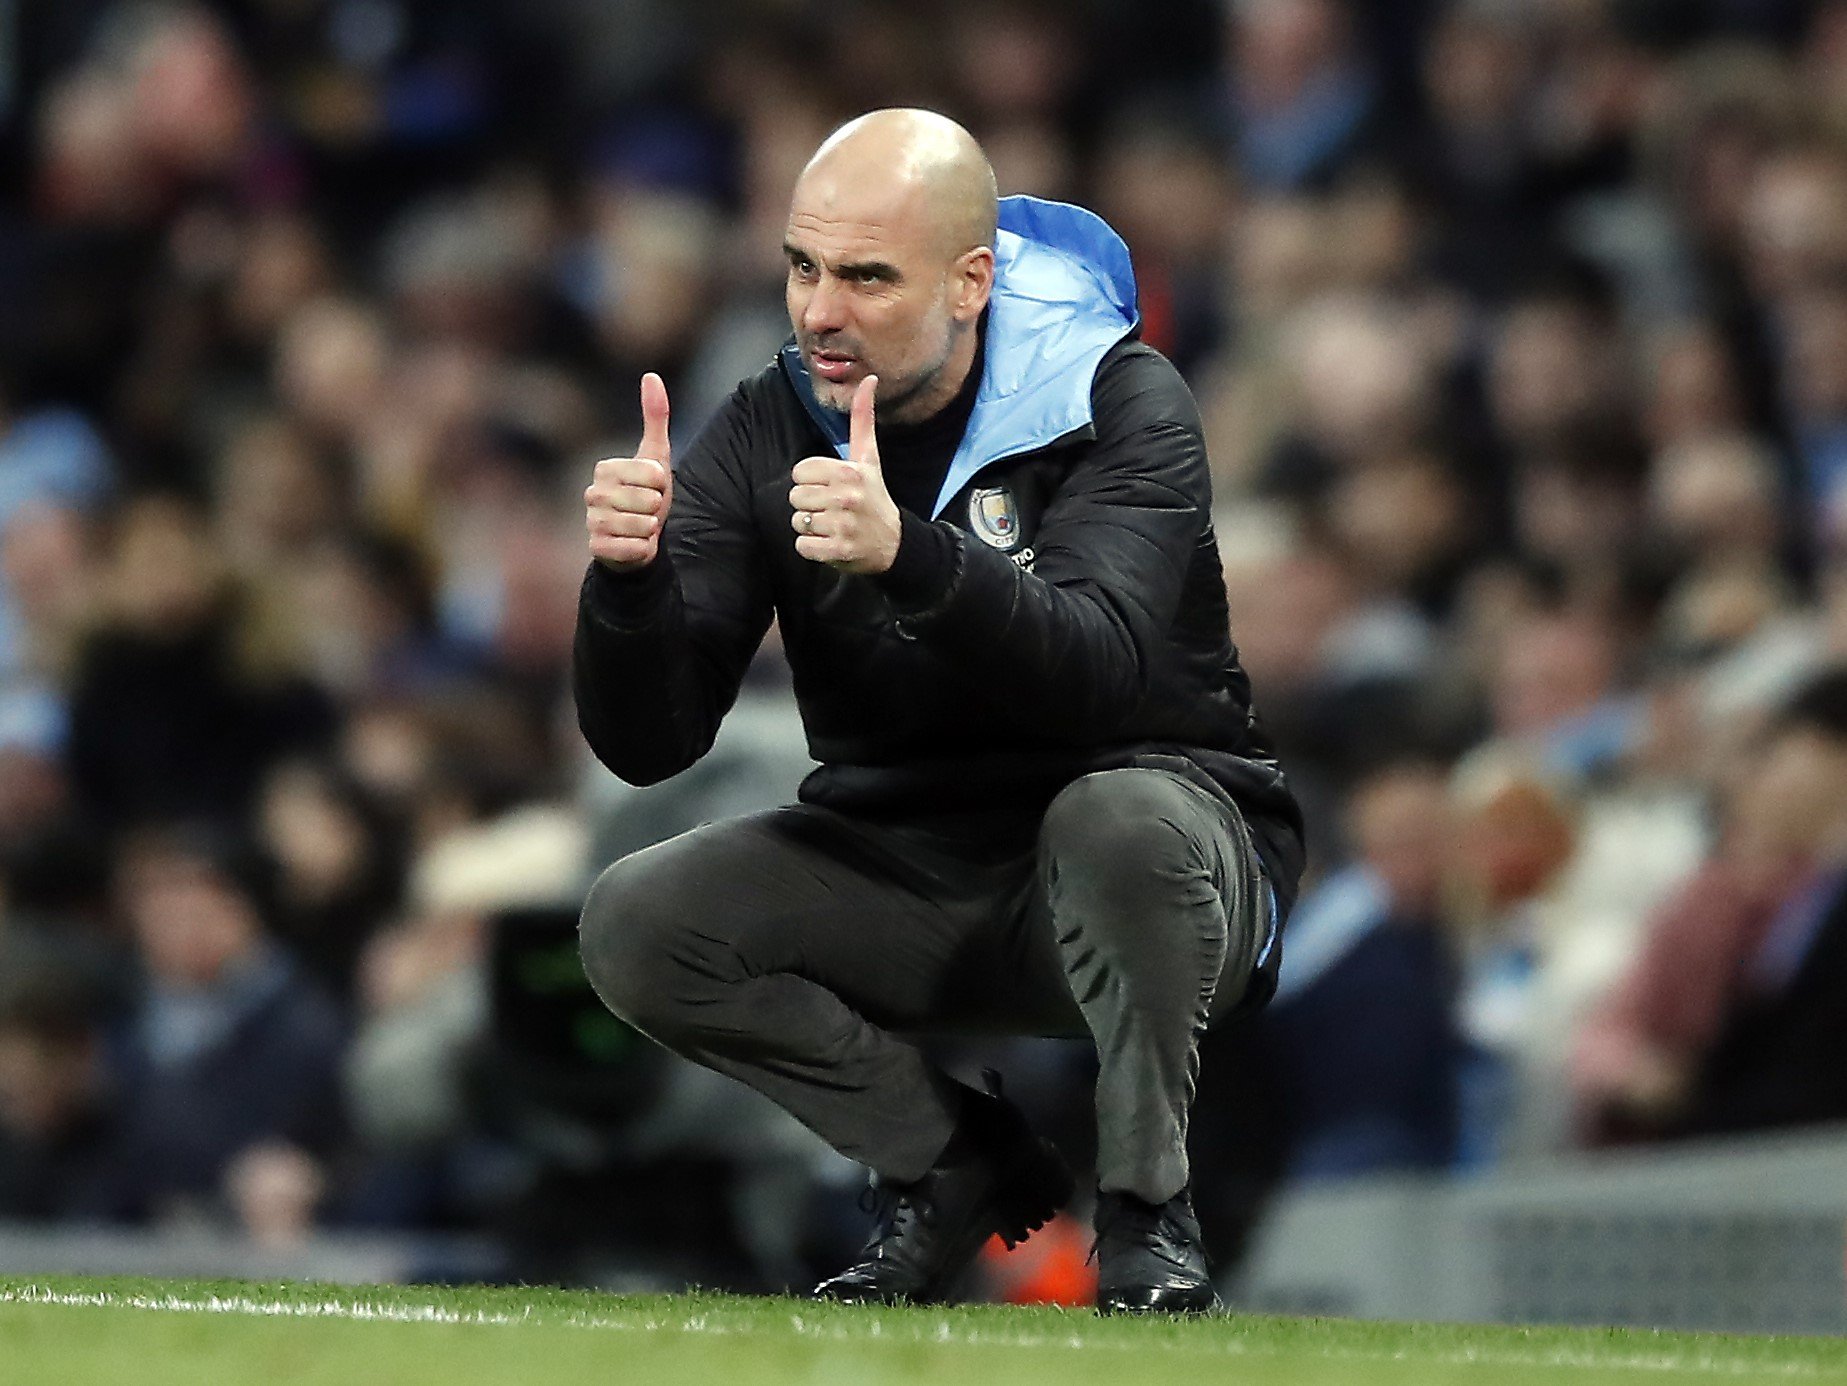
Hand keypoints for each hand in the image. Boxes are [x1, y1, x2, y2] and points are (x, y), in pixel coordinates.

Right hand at [586, 373, 672, 570]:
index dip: (661, 483)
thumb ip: (655, 416)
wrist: (640, 538)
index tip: (653, 488)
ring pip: (641, 525)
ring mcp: (591, 522)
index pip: (652, 474)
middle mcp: (592, 493)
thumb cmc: (647, 494)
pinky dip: (642, 549)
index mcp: (605, 468)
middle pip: (647, 500)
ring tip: (643, 526)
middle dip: (658, 507)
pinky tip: (635, 545)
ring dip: (651, 529)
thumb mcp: (656, 456)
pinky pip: (631, 548)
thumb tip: (651, 374)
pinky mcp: (595, 549)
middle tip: (649, 510)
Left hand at [790, 375, 901, 574]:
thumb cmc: (875, 496)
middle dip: (809, 504)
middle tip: (833, 509)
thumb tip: (869, 378)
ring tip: (832, 525)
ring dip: (810, 527)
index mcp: (848, 471)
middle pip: (795, 497)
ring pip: (797, 521)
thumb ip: (863, 419)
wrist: (893, 543)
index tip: (831, 487)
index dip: (811, 481)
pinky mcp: (838, 550)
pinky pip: (803, 546)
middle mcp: (846, 497)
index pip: (799, 472)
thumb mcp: (869, 457)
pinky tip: (831, 542)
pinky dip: (812, 548)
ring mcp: (843, 525)